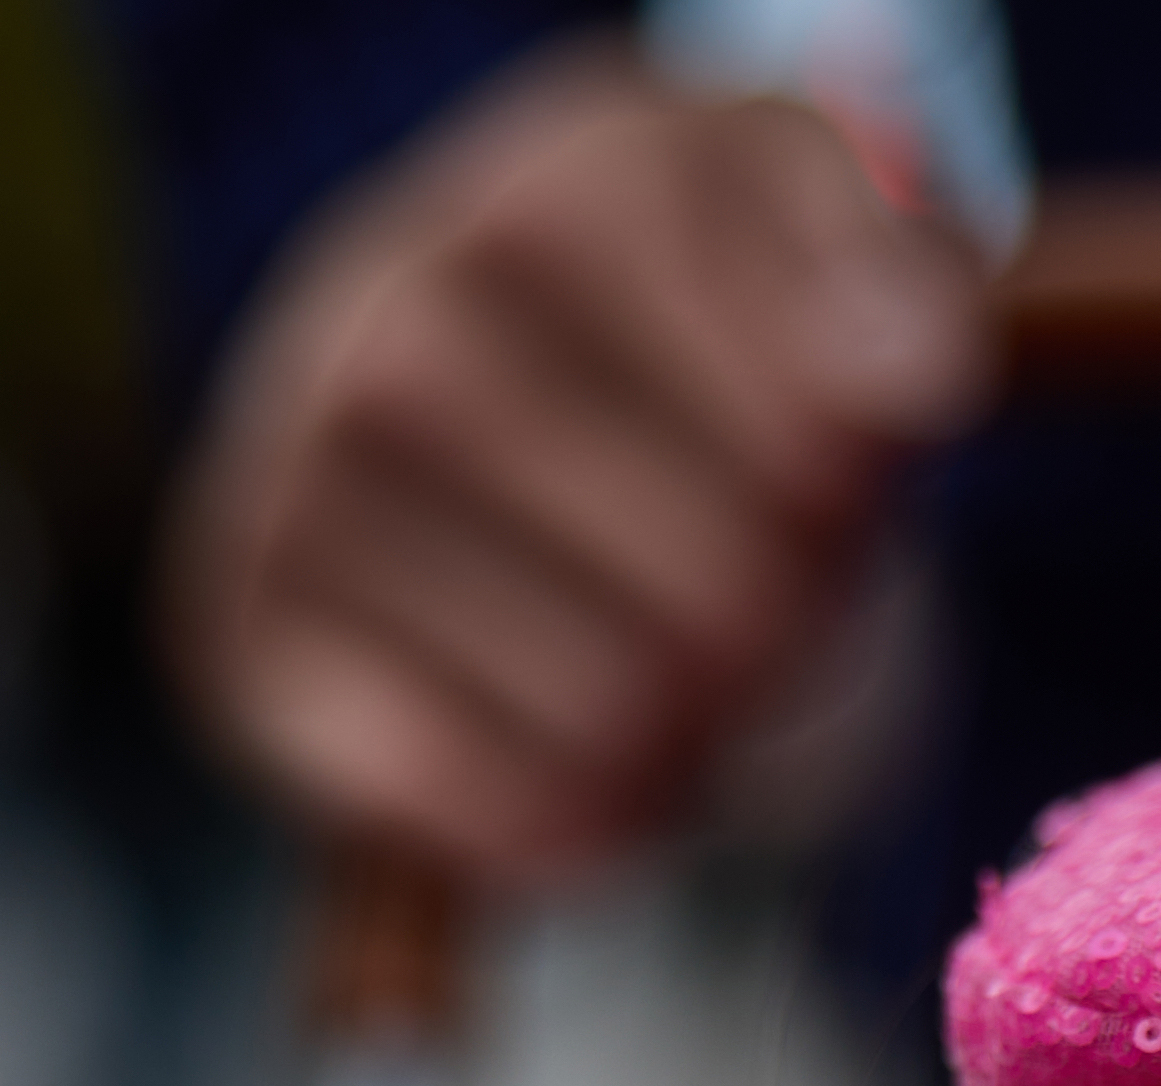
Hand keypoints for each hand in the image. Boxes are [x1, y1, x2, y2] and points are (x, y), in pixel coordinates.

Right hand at [167, 44, 990, 887]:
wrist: (482, 383)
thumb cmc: (701, 331)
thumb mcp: (823, 256)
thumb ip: (896, 286)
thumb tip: (916, 373)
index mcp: (568, 191)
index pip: (819, 444)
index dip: (858, 510)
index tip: (837, 475)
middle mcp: (402, 306)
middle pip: (728, 595)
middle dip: (789, 635)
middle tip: (763, 598)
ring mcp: (296, 467)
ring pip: (617, 717)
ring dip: (693, 739)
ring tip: (673, 664)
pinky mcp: (243, 627)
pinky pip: (479, 799)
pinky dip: (576, 820)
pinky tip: (594, 760)